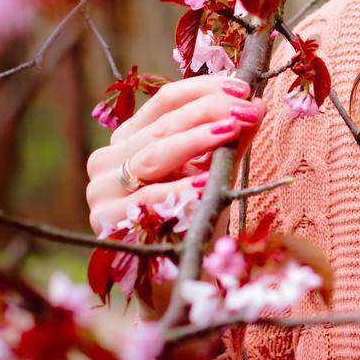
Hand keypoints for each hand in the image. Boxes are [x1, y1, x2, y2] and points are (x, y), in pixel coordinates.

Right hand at [84, 73, 265, 244]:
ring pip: (152, 155)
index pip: (165, 101)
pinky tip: (205, 181)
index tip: (242, 88)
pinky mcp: (106, 221)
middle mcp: (109, 159)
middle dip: (209, 112)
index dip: (204, 90)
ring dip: (196, 140)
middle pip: (162, 125)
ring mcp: (102, 190)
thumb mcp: (214, 170)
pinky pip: (146, 200)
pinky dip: (178, 189)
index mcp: (129, 139)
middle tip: (246, 109)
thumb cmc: (194, 215)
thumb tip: (257, 104)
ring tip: (231, 129)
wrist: (177, 270)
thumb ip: (231, 140)